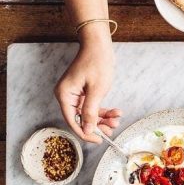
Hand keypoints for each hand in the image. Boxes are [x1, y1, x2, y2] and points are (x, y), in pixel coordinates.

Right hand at [54, 24, 121, 143]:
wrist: (99, 45)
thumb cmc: (97, 62)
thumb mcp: (96, 90)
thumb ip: (90, 111)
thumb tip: (87, 129)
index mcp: (64, 95)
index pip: (72, 121)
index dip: (86, 133)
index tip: (99, 140)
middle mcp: (67, 96)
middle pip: (81, 118)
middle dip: (98, 125)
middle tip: (113, 128)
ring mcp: (75, 94)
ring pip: (89, 114)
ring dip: (104, 118)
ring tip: (117, 118)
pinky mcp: (83, 93)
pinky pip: (92, 106)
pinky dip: (104, 110)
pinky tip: (116, 112)